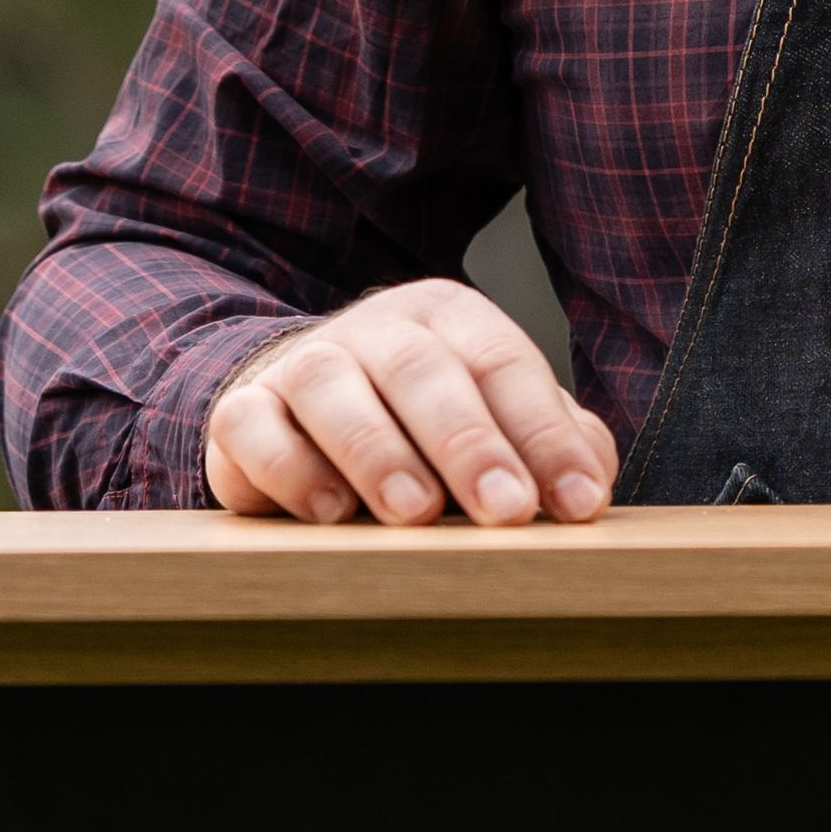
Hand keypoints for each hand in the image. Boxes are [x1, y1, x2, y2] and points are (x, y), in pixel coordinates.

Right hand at [204, 282, 619, 526]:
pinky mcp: (243, 411)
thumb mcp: (495, 422)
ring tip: (416, 514)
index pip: (503, 364)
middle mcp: (375, 329)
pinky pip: (253, 428)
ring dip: (378, 452)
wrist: (303, 410)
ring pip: (334, 388)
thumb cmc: (423, 426)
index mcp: (448, 318)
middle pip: (423, 370)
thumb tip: (588, 485)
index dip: (545, 434)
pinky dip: (290, 469)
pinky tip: (330, 513)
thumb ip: (550, 443)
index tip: (578, 504)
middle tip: (506, 511)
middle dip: (470, 443)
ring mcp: (303, 365)